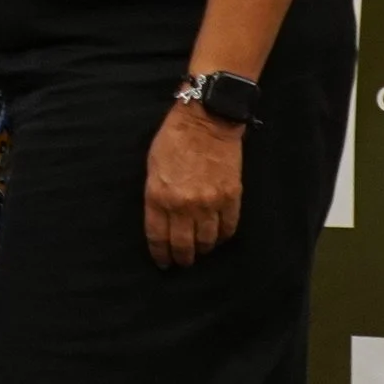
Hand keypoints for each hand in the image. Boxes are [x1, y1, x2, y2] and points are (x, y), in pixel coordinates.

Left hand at [144, 101, 243, 267]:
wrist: (207, 122)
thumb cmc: (173, 140)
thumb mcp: (152, 168)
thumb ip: (156, 197)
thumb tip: (161, 221)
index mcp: (159, 197)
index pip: (158, 237)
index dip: (160, 254)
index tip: (162, 262)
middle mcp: (184, 205)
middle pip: (183, 245)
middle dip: (182, 258)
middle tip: (182, 262)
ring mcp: (210, 203)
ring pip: (207, 241)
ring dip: (202, 250)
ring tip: (200, 251)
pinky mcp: (231, 198)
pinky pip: (228, 228)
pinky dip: (222, 237)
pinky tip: (217, 237)